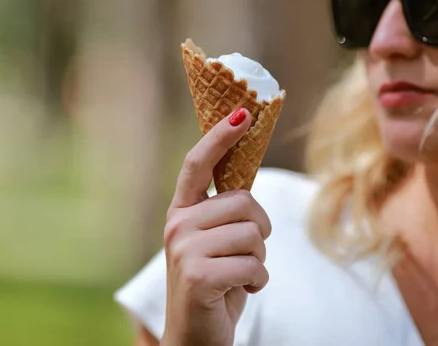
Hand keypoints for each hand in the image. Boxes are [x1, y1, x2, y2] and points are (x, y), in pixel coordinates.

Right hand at [161, 108, 271, 345]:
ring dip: (259, 260)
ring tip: (239, 276)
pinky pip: (254, 265)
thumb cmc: (214, 284)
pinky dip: (258, 282)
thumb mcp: (217, 243)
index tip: (244, 113)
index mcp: (181, 213)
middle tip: (248, 253)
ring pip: (253, 235)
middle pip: (244, 202)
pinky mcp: (198, 275)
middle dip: (260, 230)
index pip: (198, 164)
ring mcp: (184, 250)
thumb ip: (225, 212)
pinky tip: (239, 292)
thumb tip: (247, 181)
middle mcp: (177, 225)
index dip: (220, 136)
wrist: (195, 338)